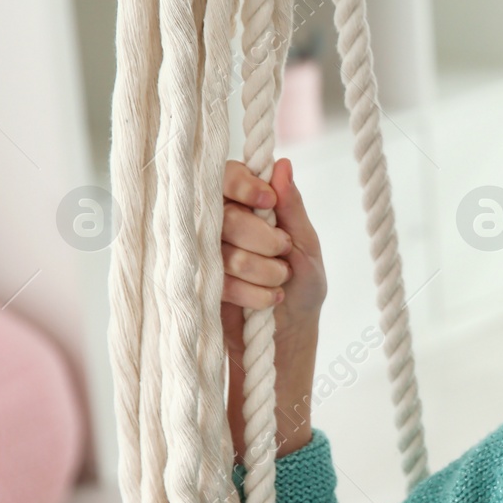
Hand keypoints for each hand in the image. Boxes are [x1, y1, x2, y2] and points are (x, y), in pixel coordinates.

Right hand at [219, 157, 327, 461]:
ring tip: (280, 280)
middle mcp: (217, 223)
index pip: (225, 174)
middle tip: (283, 253)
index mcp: (244, 204)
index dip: (243, 184)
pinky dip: (249, 291)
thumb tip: (282, 165)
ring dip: (260, 267)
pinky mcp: (197, 284)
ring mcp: (201, 253)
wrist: (289, 337)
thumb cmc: (303, 285)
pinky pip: (215, 279)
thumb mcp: (306, 245)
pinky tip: (268, 299)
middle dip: (262, 237)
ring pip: (219, 247)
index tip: (267, 202)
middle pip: (224, 212)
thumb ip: (292, 208)